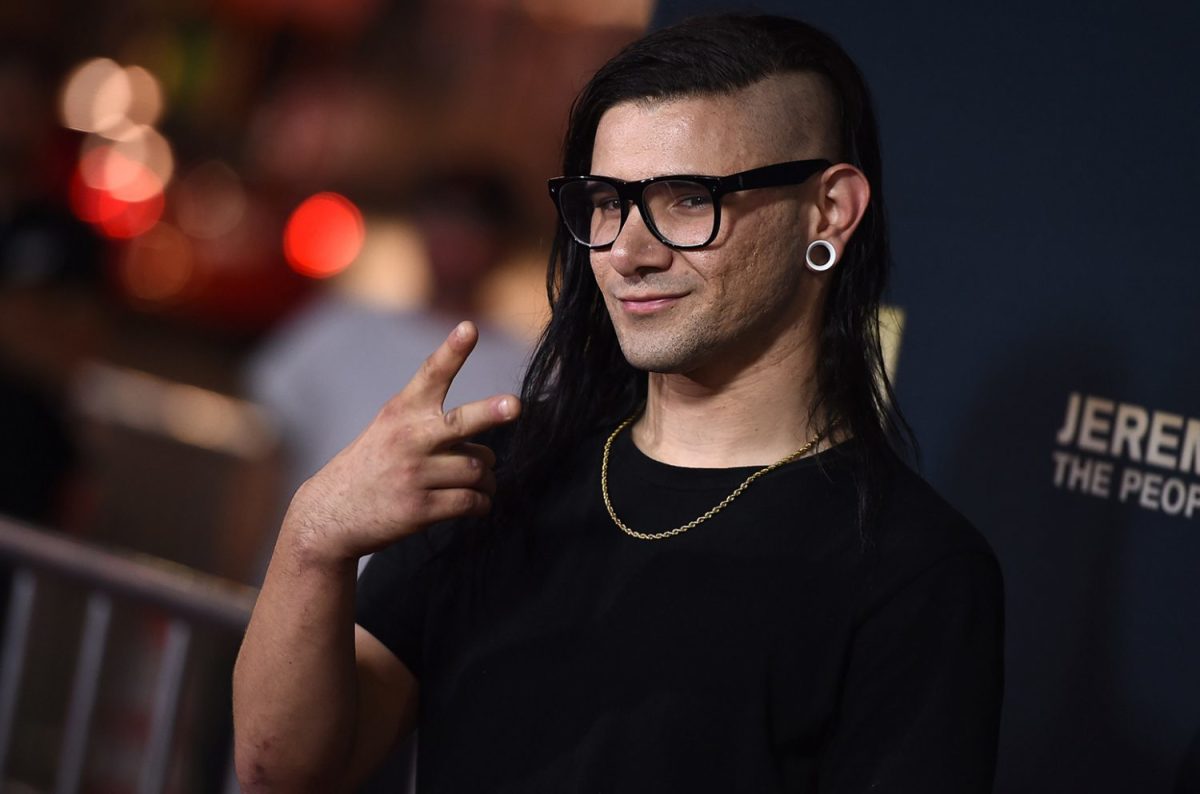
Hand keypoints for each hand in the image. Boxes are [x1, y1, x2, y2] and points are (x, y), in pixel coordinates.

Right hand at [283, 321, 520, 563]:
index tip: (470, 328)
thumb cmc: (372, 465)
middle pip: (461, 423)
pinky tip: (478, 503)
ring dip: (488, 478)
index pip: (431, 374)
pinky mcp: (420, 509)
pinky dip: (481, 503)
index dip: (453, 351)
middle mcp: (409, 439)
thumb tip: (488, 441)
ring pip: (477, 469)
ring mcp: (414, 474)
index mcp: (402, 412)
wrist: (330, 514)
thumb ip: (431, 422)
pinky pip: (470, 501)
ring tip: (482, 481)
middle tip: (515, 404)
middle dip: (490, 413)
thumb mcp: (389, 428)